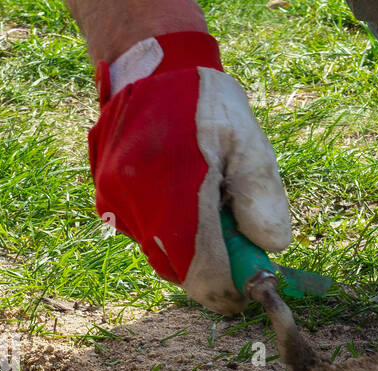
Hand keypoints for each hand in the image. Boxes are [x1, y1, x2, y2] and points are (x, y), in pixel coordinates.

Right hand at [87, 31, 291, 314]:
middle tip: (240, 251)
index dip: (229, 291)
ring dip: (194, 251)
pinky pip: (149, 237)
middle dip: (214, 271)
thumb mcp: (248, 141)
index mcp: (173, 191)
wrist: (151, 70)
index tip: (251, 293)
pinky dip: (175, 234)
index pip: (203, 271)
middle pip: (182, 271)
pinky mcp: (108, 202)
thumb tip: (270, 248)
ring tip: (213, 210)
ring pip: (165, 257)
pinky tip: (188, 200)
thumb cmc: (206, 104)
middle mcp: (136, 205)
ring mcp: (116, 205)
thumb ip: (261, 196)